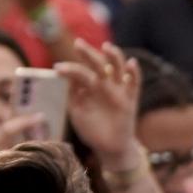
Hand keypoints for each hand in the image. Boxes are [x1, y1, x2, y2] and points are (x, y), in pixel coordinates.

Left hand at [57, 42, 141, 162]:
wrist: (109, 148)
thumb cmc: (92, 129)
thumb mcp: (78, 112)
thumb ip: (73, 96)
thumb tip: (69, 79)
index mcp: (90, 86)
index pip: (81, 71)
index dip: (70, 68)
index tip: (57, 68)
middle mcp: (105, 84)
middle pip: (98, 63)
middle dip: (88, 53)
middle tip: (77, 44)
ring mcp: (119, 90)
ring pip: (118, 67)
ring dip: (113, 56)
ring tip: (106, 47)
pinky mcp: (130, 100)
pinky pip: (135, 83)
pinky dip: (134, 73)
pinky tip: (131, 63)